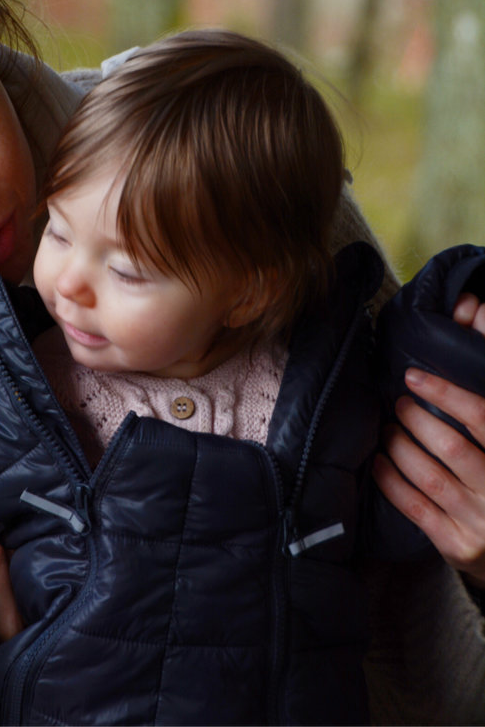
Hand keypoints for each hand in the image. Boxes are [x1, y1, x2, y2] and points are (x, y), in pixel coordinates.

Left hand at [373, 292, 484, 585]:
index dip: (447, 395)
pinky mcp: (459, 547)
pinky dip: (392, 482)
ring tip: (388, 427)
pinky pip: (416, 510)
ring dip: (400, 447)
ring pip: (429, 477)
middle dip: (417, 420)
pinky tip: (379, 462)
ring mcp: (482, 524)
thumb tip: (470, 306)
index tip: (414, 378)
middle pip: (452, 448)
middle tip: (399, 403)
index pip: (484, 420)